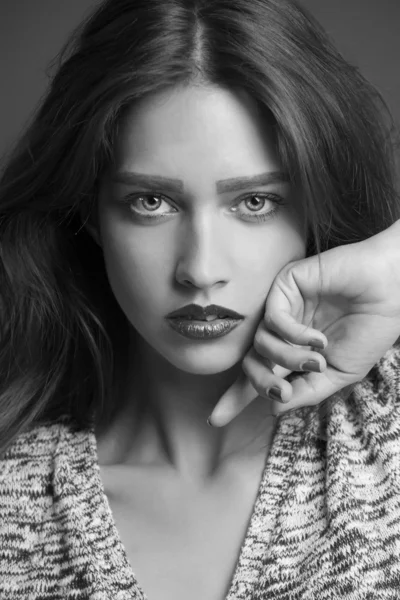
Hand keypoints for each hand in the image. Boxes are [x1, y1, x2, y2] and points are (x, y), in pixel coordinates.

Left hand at [208, 220, 399, 426]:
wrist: (390, 293)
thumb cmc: (369, 330)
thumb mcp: (340, 374)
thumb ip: (307, 391)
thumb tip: (272, 409)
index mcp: (295, 352)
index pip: (260, 376)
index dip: (236, 398)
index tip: (215, 419)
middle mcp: (284, 332)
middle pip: (251, 363)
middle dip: (261, 383)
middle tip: (281, 391)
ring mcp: (283, 309)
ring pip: (259, 344)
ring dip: (287, 359)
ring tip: (316, 360)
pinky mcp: (284, 287)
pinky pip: (272, 319)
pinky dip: (293, 335)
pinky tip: (318, 338)